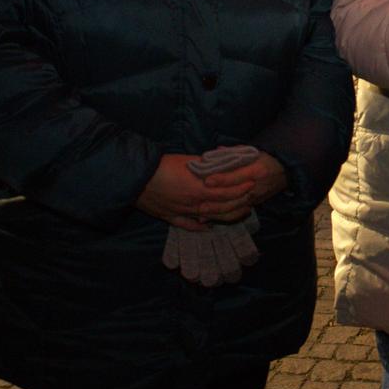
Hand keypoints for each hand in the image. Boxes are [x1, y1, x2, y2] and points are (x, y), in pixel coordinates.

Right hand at [136, 154, 256, 230]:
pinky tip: (209, 227)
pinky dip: (201, 227)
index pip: (227, 191)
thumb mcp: (187, 161)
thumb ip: (205, 165)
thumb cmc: (161, 166)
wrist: (135, 178)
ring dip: (226, 216)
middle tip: (252, 199)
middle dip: (240, 203)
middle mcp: (194, 204)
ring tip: (239, 213)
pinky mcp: (170, 217)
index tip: (252, 184)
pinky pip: (189, 225)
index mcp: (200, 188)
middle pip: (223, 207)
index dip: (242, 188)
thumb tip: (220, 163)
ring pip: (210, 218)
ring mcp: (183, 213)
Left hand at [196, 153, 288, 217]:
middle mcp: (256, 186)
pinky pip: (237, 211)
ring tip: (202, 213)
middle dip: (216, 202)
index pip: (236, 176)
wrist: (285, 172)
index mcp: (256, 170)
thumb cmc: (266, 159)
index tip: (207, 181)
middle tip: (200, 204)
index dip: (221, 179)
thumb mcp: (254, 152)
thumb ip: (235, 152)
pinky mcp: (254, 203)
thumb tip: (217, 151)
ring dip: (218, 211)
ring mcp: (255, 197)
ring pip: (235, 207)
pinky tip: (210, 218)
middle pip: (234, 196)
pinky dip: (223, 215)